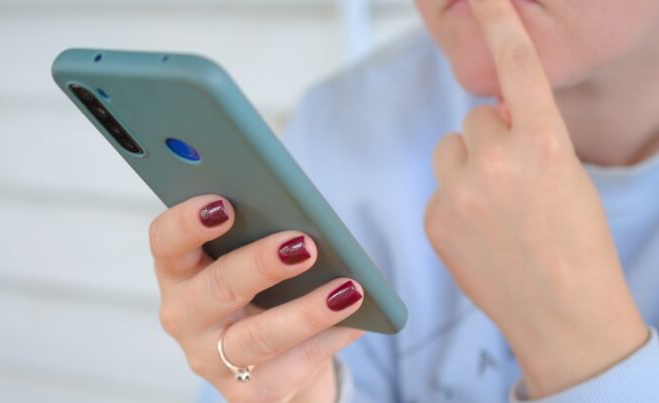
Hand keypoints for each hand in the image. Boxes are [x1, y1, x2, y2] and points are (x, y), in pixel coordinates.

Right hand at [149, 195, 364, 402]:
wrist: (271, 354)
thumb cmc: (259, 285)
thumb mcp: (249, 254)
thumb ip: (260, 231)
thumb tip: (305, 216)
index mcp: (179, 268)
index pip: (166, 240)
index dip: (188, 221)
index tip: (224, 203)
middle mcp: (185, 315)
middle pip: (216, 288)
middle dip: (260, 265)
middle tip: (303, 245)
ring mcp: (212, 358)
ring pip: (258, 337)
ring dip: (306, 311)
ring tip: (348, 289)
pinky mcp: (247, 391)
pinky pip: (293, 364)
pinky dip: (329, 338)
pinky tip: (357, 319)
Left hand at [425, 0, 648, 396]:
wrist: (564, 315)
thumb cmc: (577, 245)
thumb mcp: (569, 178)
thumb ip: (529, 139)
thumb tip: (487, 119)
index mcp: (545, 144)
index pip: (516, 67)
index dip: (500, 23)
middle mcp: (498, 161)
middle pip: (476, 118)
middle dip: (492, 139)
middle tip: (515, 182)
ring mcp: (460, 192)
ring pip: (450, 148)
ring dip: (467, 166)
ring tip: (496, 208)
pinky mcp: (434, 219)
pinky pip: (438, 189)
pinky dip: (454, 203)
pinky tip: (480, 234)